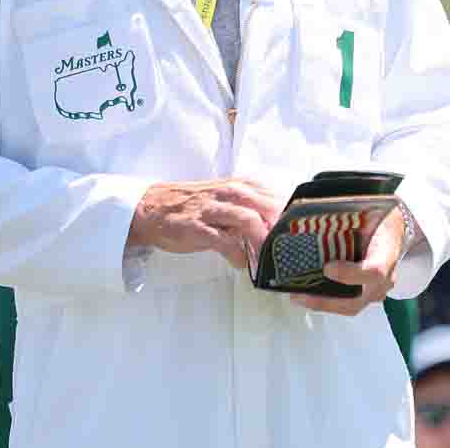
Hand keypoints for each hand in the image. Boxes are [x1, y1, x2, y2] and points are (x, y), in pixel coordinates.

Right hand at [127, 179, 278, 268]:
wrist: (151, 208)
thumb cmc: (192, 205)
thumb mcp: (224, 198)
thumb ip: (250, 208)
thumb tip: (277, 226)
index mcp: (238, 186)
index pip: (274, 194)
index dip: (289, 214)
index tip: (298, 231)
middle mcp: (227, 193)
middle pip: (266, 205)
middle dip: (280, 227)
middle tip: (287, 247)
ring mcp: (211, 209)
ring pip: (247, 220)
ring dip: (261, 241)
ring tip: (266, 257)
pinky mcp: (196, 228)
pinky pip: (223, 241)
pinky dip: (236, 254)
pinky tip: (240, 263)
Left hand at [291, 207, 407, 315]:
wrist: (395, 230)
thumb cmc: (381, 220)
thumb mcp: (368, 210)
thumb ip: (342, 212)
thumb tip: (301, 207)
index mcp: (387, 252)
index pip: (374, 271)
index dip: (351, 274)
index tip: (327, 268)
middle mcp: (386, 277)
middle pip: (358, 300)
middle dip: (326, 301)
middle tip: (301, 294)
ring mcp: (378, 290)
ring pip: (351, 306)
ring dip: (323, 304)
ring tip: (299, 296)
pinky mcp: (368, 295)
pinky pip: (348, 304)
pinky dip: (328, 302)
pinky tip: (308, 295)